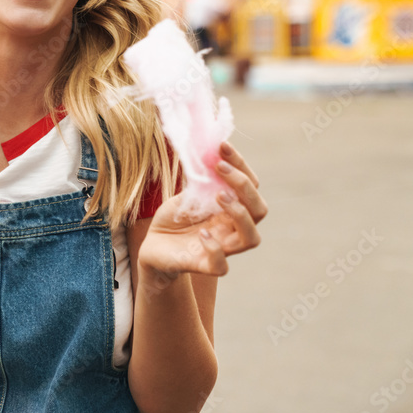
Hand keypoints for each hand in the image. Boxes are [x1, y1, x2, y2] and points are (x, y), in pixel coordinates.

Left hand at [138, 142, 267, 278]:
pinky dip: (215, 248)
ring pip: (252, 239)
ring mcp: (222, 248)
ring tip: (218, 196)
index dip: (240, 165)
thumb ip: (200, 180)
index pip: (251, 186)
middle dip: (243, 186)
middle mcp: (232, 228)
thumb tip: (208, 151)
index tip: (221, 146)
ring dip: (239, 214)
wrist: (153, 246)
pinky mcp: (204, 265)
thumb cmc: (174, 219)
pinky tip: (202, 233)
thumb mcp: (186, 195)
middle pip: (259, 210)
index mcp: (231, 208)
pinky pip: (221, 266)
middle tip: (219, 168)